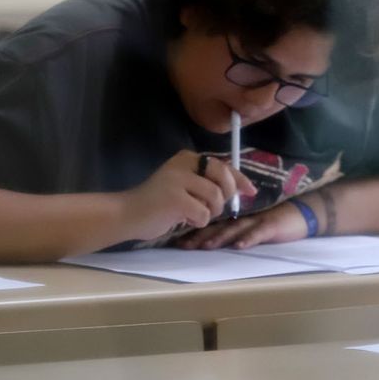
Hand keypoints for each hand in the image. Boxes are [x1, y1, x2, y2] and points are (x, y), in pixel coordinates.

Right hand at [121, 150, 255, 243]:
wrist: (127, 214)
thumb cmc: (158, 204)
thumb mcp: (185, 186)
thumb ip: (208, 183)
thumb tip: (241, 187)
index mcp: (187, 158)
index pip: (223, 165)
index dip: (240, 179)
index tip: (251, 191)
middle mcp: (184, 163)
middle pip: (224, 179)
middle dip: (226, 196)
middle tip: (213, 207)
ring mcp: (178, 179)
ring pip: (216, 198)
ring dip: (210, 212)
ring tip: (193, 214)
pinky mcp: (176, 198)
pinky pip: (204, 213)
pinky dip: (198, 221)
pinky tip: (182, 219)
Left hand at [173, 201, 308, 250]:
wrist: (303, 214)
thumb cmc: (276, 221)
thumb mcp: (252, 225)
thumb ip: (235, 230)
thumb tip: (210, 242)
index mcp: (236, 218)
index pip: (211, 223)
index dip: (194, 230)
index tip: (176, 240)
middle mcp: (242, 218)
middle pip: (217, 226)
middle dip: (199, 236)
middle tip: (181, 245)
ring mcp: (257, 221)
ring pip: (234, 229)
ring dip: (219, 237)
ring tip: (205, 246)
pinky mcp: (272, 226)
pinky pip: (259, 233)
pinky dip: (249, 239)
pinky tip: (239, 246)